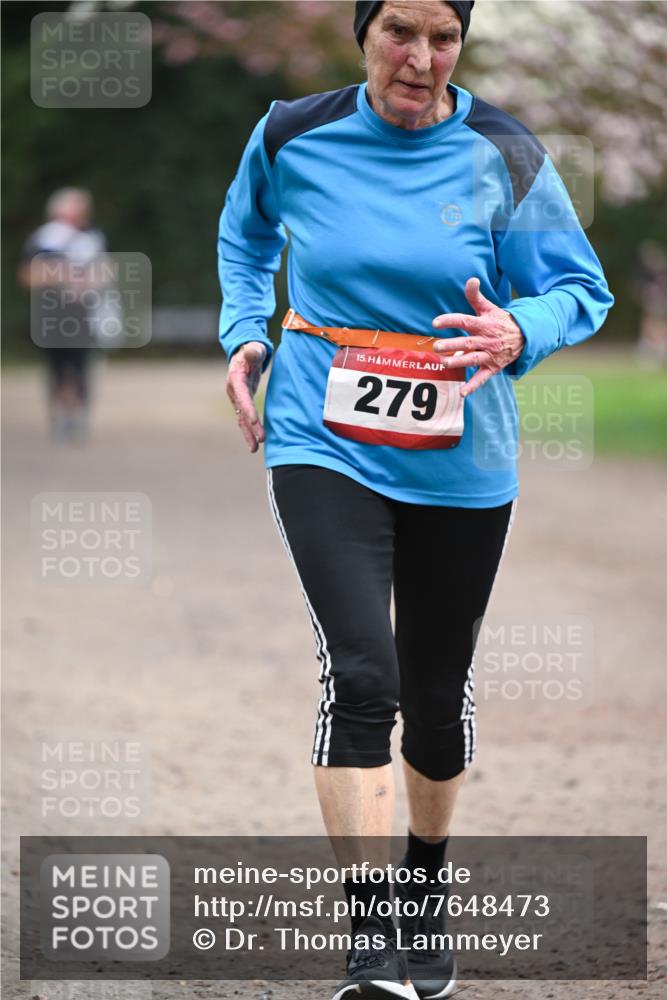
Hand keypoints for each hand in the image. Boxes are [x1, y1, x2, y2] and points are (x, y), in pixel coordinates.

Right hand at [226, 341, 266, 452]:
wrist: (245, 353)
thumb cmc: (252, 350)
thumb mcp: (254, 348)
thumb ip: (253, 351)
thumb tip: (251, 352)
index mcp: (236, 378)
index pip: (242, 396)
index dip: (248, 409)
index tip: (255, 422)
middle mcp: (234, 391)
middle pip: (242, 411)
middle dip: (250, 427)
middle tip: (260, 440)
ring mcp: (236, 398)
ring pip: (241, 418)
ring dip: (248, 434)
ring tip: (254, 449)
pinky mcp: (241, 402)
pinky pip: (244, 418)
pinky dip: (249, 430)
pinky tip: (255, 442)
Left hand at [432, 278, 524, 396]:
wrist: (525, 336)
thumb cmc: (501, 321)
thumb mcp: (490, 307)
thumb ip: (476, 296)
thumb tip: (471, 279)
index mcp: (483, 324)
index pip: (465, 321)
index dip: (450, 321)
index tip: (435, 323)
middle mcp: (486, 340)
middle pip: (467, 342)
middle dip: (452, 345)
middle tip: (437, 346)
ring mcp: (489, 354)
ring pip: (473, 359)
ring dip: (459, 362)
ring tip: (444, 363)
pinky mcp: (492, 367)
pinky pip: (482, 378)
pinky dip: (473, 386)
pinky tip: (462, 393)